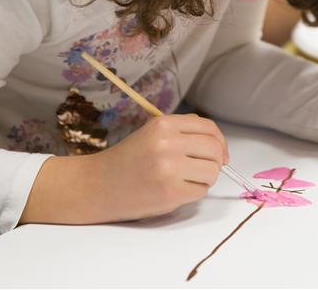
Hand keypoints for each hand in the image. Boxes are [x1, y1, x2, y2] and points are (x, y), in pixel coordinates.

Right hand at [88, 114, 227, 221]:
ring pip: (212, 171)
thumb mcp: (152, 134)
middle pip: (214, 149)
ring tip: (188, 180)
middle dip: (215, 162)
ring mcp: (169, 167)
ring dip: (205, 178)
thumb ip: (182, 132)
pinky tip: (177, 190)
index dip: (220, 142)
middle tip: (204, 169)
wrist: (97, 185)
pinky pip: (200, 191)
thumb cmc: (127, 161)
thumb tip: (217, 143)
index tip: (220, 154)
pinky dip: (194, 192)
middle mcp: (167, 143)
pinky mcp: (170, 191)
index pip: (209, 128)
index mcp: (163, 124)